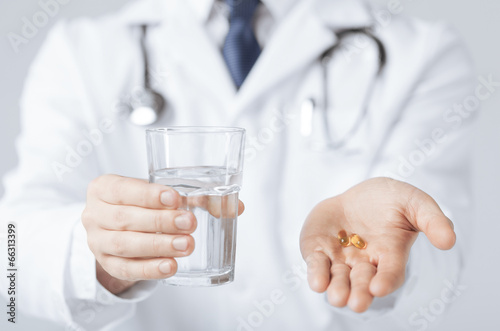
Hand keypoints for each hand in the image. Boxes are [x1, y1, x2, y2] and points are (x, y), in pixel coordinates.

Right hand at [82, 174, 243, 293]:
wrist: (118, 229)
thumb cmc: (144, 205)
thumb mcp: (160, 195)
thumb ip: (197, 196)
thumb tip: (238, 206)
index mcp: (104, 188)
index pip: (123, 189)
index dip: (148, 195)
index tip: (175, 198)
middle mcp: (94, 214)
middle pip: (126, 219)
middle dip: (160, 222)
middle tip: (190, 224)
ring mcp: (97, 241)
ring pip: (126, 245)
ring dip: (158, 245)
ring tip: (187, 245)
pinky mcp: (106, 264)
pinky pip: (126, 269)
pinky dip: (149, 269)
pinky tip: (171, 266)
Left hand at [300, 177, 455, 312]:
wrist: (357, 195)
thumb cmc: (390, 201)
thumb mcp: (414, 202)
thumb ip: (432, 219)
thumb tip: (449, 241)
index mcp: (390, 254)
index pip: (390, 272)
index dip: (386, 280)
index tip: (379, 288)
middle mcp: (365, 262)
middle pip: (362, 282)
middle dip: (359, 292)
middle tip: (356, 303)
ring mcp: (340, 259)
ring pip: (338, 278)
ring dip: (337, 288)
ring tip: (336, 297)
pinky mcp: (319, 251)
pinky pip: (317, 264)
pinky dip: (316, 273)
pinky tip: (317, 283)